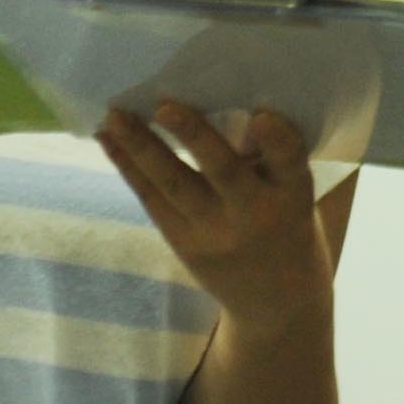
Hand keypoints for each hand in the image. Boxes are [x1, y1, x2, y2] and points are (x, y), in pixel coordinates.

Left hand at [97, 104, 332, 332]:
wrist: (277, 301)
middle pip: (223, 173)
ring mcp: (215, 234)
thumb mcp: (293, 191)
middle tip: (164, 105)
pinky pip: (152, 201)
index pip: (290, 162)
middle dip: (194, 137)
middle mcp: (255, 214)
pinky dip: (129, 167)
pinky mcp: (184, 245)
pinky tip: (109, 140)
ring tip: (114, 116)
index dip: (277, 140)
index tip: (262, 114)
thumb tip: (222, 103)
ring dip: (141, 147)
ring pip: (175, 185)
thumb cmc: (286, 223)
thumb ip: (268, 157)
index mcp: (294, 195)